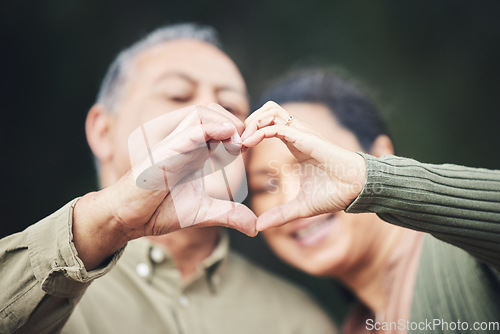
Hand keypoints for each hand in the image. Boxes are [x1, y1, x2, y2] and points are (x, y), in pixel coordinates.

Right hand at [74, 105, 255, 268]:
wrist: (130, 218)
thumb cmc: (160, 210)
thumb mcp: (204, 212)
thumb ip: (230, 215)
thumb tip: (255, 228)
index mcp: (196, 152)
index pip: (221, 127)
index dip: (240, 133)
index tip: (252, 148)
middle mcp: (186, 143)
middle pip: (214, 112)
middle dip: (236, 122)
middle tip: (249, 143)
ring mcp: (175, 144)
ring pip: (203, 113)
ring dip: (226, 122)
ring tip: (240, 142)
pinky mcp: (166, 151)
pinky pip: (190, 131)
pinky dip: (211, 129)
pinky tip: (227, 137)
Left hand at [242, 101, 366, 230]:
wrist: (356, 191)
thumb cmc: (334, 194)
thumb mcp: (300, 208)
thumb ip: (280, 215)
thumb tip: (259, 226)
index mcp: (295, 145)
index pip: (269, 124)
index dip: (250, 132)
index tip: (238, 150)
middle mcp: (297, 135)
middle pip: (268, 109)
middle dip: (249, 120)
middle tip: (238, 141)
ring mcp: (302, 134)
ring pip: (272, 110)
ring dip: (253, 121)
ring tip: (243, 140)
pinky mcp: (307, 139)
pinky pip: (278, 126)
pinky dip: (260, 131)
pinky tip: (250, 143)